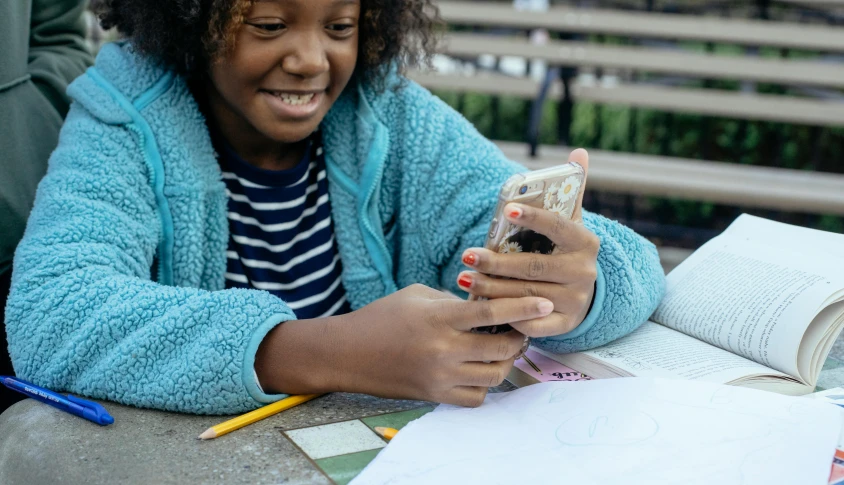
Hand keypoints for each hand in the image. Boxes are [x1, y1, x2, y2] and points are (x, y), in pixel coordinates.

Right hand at [255, 284, 553, 406]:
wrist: (349, 352)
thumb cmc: (382, 316)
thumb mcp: (418, 295)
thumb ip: (454, 300)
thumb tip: (486, 305)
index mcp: (440, 318)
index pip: (492, 313)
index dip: (524, 307)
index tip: (546, 303)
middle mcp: (444, 350)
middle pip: (502, 349)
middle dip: (519, 338)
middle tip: (520, 329)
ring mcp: (440, 377)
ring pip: (495, 376)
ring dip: (505, 362)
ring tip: (501, 349)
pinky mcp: (435, 395)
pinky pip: (476, 397)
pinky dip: (485, 384)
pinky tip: (479, 369)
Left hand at [456, 148, 599, 337]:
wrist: (583, 295)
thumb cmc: (564, 251)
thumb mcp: (570, 222)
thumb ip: (572, 189)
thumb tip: (577, 152)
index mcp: (585, 242)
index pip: (558, 227)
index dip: (534, 218)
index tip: (507, 209)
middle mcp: (584, 272)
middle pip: (533, 266)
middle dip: (496, 262)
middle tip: (466, 255)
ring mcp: (575, 301)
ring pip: (526, 296)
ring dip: (491, 288)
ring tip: (463, 278)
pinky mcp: (564, 325)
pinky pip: (532, 324)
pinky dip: (506, 316)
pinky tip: (482, 307)